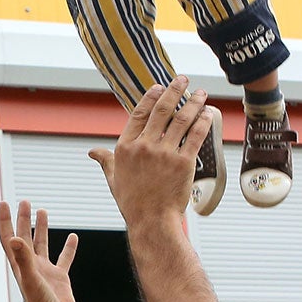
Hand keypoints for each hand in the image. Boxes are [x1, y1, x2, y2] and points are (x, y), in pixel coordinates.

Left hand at [0, 200, 78, 301]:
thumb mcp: (32, 280)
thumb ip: (24, 259)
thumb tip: (15, 238)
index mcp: (20, 266)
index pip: (8, 238)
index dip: (4, 221)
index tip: (3, 203)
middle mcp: (30, 267)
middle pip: (23, 237)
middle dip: (22, 219)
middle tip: (24, 201)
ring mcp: (45, 272)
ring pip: (42, 245)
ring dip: (41, 229)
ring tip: (42, 211)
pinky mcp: (60, 279)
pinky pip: (64, 259)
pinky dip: (68, 248)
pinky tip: (73, 237)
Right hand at [89, 77, 206, 227]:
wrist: (151, 222)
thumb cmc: (132, 202)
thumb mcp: (114, 179)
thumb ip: (106, 160)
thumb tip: (93, 152)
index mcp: (125, 147)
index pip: (140, 113)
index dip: (151, 97)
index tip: (159, 86)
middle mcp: (144, 146)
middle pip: (162, 110)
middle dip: (174, 90)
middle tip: (183, 79)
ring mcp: (165, 154)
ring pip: (182, 120)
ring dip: (194, 103)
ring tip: (201, 93)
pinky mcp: (183, 163)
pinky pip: (195, 136)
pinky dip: (203, 122)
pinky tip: (208, 113)